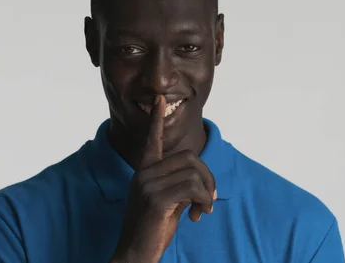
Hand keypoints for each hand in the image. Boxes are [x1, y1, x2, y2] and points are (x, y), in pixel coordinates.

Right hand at [110, 95, 216, 262]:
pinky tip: (198, 214)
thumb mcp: (167, 201)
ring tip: (202, 210)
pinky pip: (193, 188)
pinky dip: (204, 201)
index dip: (156, 119)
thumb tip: (205, 183)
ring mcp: (148, 184)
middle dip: (208, 177)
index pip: (152, 139)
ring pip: (194, 172)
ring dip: (207, 193)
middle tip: (210, 199)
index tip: (160, 98)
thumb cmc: (152, 228)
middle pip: (190, 157)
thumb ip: (180, 185)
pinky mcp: (156, 198)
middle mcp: (144, 173)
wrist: (135, 253)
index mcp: (144, 170)